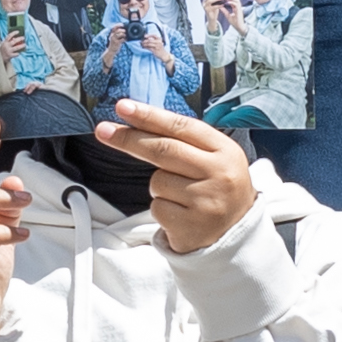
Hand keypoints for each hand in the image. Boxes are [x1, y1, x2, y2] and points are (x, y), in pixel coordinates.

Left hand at [109, 102, 257, 254]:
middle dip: (129, 138)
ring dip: (159, 187)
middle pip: (163, 149)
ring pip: (158, 181)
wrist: (238, 234)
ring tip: (181, 196)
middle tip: (104, 130)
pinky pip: (157, 208)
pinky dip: (162, 210)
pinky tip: (181, 214)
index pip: (181, 127)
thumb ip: (184, 142)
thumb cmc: (217, 190)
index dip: (149, 115)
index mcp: (225, 151)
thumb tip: (138, 122)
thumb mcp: (215, 159)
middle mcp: (219, 174)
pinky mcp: (192, 226)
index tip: (123, 107)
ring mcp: (206, 201)